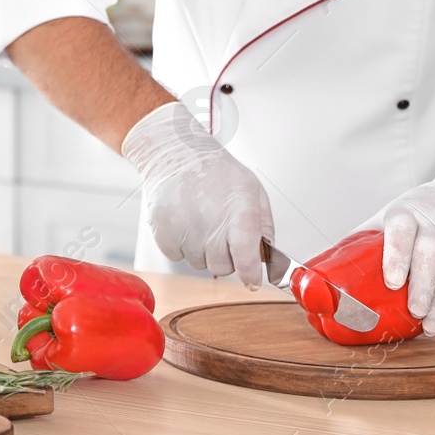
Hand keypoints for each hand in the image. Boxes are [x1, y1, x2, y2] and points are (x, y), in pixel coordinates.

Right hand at [121, 102, 274, 290]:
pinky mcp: (163, 233)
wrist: (176, 154)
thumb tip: (271, 264)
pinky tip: (184, 221)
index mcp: (238, 211)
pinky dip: (181, 244)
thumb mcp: (253, 191)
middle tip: (220, 229)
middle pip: (222, 267)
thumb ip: (265, 228)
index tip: (251, 279)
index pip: (246, 257)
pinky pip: (177, 256)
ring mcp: (184, 229)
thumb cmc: (216, 172)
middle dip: (225, 255)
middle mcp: (211, 222)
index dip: (250, 273)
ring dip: (202, 249)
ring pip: (199, 263)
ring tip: (200, 219)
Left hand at [366, 164, 434, 335]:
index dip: (397, 254)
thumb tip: (322, 274)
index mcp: (406, 213)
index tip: (392, 281)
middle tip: (413, 311)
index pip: (401, 229)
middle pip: (431, 253)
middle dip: (423, 285)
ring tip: (430, 326)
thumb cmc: (415, 215)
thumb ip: (362, 243)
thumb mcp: (386, 219)